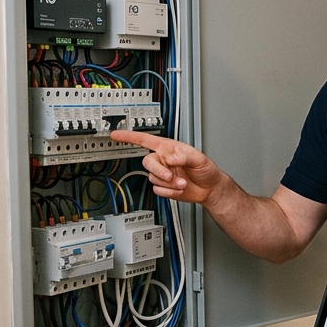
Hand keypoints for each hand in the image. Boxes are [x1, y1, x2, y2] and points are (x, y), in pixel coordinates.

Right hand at [111, 130, 227, 205]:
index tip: (116, 134)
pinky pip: (158, 190)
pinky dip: (170, 192)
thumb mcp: (198, 158)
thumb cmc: (206, 169)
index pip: (146, 140)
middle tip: (171, 176)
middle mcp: (163, 161)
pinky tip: (179, 189)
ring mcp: (163, 174)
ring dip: (169, 184)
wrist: (209, 188)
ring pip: (153, 179)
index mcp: (169, 149)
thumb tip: (170, 157)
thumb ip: (184, 156)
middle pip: (148, 162)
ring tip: (183, 183)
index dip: (130, 137)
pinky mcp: (164, 187)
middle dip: (159, 171)